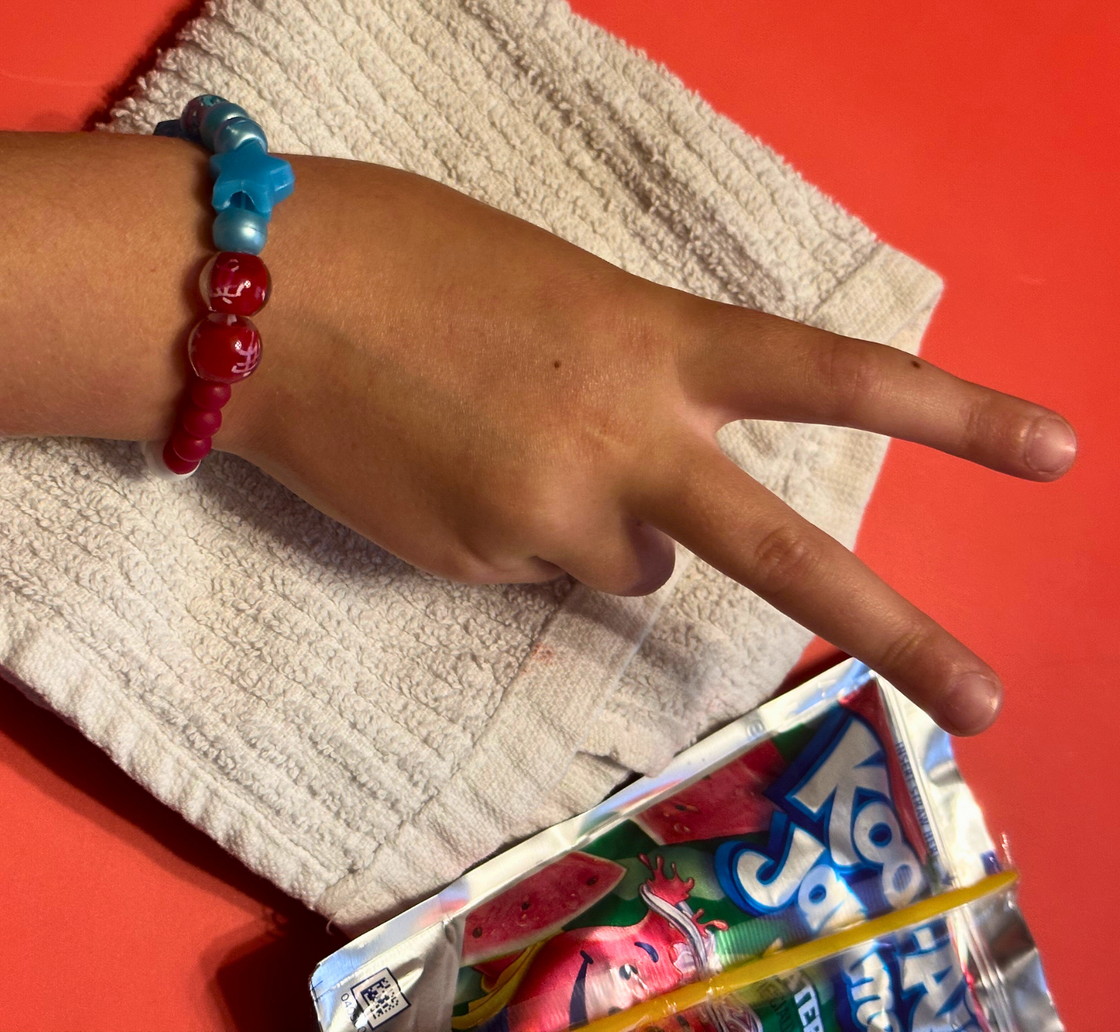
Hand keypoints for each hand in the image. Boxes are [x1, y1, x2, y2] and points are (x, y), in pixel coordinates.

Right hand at [224, 157, 1076, 734]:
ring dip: (600, 529)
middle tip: (982, 704)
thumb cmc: (409, 256)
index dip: (948, 412)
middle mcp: (621, 445)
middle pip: (779, 556)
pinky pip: (532, 566)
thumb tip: (643, 492)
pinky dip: (512, 532)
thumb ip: (630, 377)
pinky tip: (448, 472)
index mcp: (651, 341)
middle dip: (891, 631)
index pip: (827, 376)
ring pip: (625, 565)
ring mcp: (547, 519)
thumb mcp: (556, 290)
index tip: (1054, 453)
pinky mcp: (476, 565)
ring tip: (503, 449)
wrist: (262, 301)